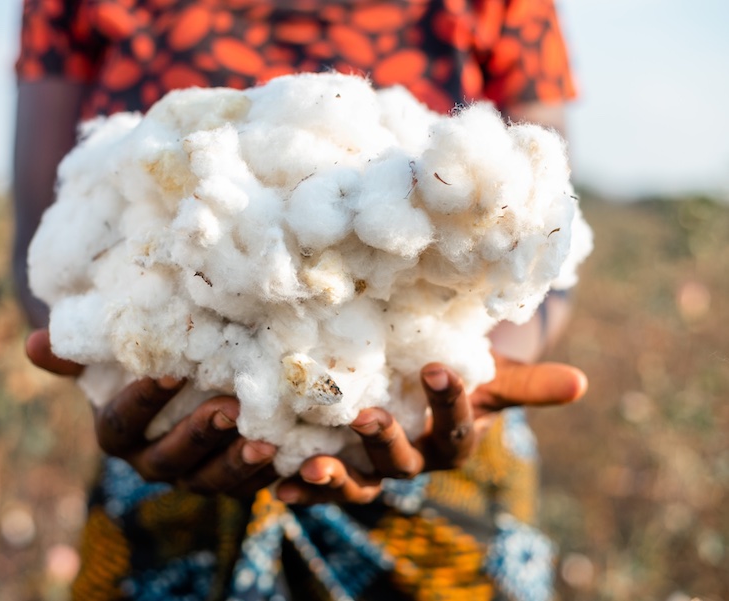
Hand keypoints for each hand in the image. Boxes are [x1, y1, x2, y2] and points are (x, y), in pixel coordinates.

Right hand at [25, 329, 278, 496]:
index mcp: (119, 434)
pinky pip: (250, 486)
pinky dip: (272, 476)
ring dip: (239, 464)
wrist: (177, 383)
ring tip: (266, 440)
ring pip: (213, 481)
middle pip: (171, 458)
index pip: (122, 425)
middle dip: (199, 436)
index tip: (170, 371)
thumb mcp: (111, 356)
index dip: (143, 402)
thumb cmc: (138, 362)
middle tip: (229, 407)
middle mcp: (153, 461)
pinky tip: (293, 454)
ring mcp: (193, 475)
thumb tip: (34, 342)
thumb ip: (76, 355)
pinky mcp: (231, 479)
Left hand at [274, 353, 586, 504]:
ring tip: (310, 466)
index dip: (453, 404)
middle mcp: (413, 461)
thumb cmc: (457, 375)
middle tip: (368, 416)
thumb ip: (527, 385)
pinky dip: (298, 488)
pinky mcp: (335, 466)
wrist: (416, 381)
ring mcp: (372, 468)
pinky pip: (318, 485)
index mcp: (451, 440)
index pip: (458, 429)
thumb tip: (583, 383)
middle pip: (404, 461)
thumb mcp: (489, 376)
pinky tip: (277, 485)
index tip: (441, 368)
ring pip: (358, 483)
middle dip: (387, 441)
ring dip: (334, 478)